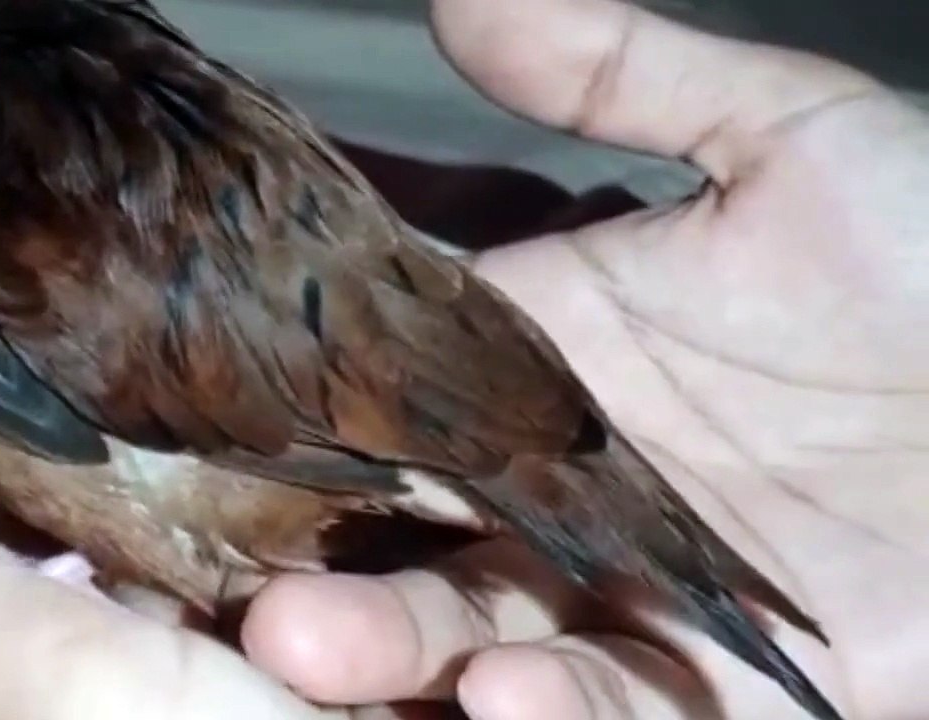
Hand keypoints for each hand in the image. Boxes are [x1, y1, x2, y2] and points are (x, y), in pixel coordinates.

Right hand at [242, 0, 928, 717]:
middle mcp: (569, 495)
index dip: (314, 420)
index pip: (399, 397)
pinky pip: (620, 712)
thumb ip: (619, 75)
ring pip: (481, 637)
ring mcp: (636, 598)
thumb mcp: (790, 146)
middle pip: (414, 540)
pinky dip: (557, 709)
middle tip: (263, 594)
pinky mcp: (720, 691)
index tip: (230, 435)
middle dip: (328, 573)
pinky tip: (506, 689)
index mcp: (553, 373)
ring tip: (315, 645)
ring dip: (396, 649)